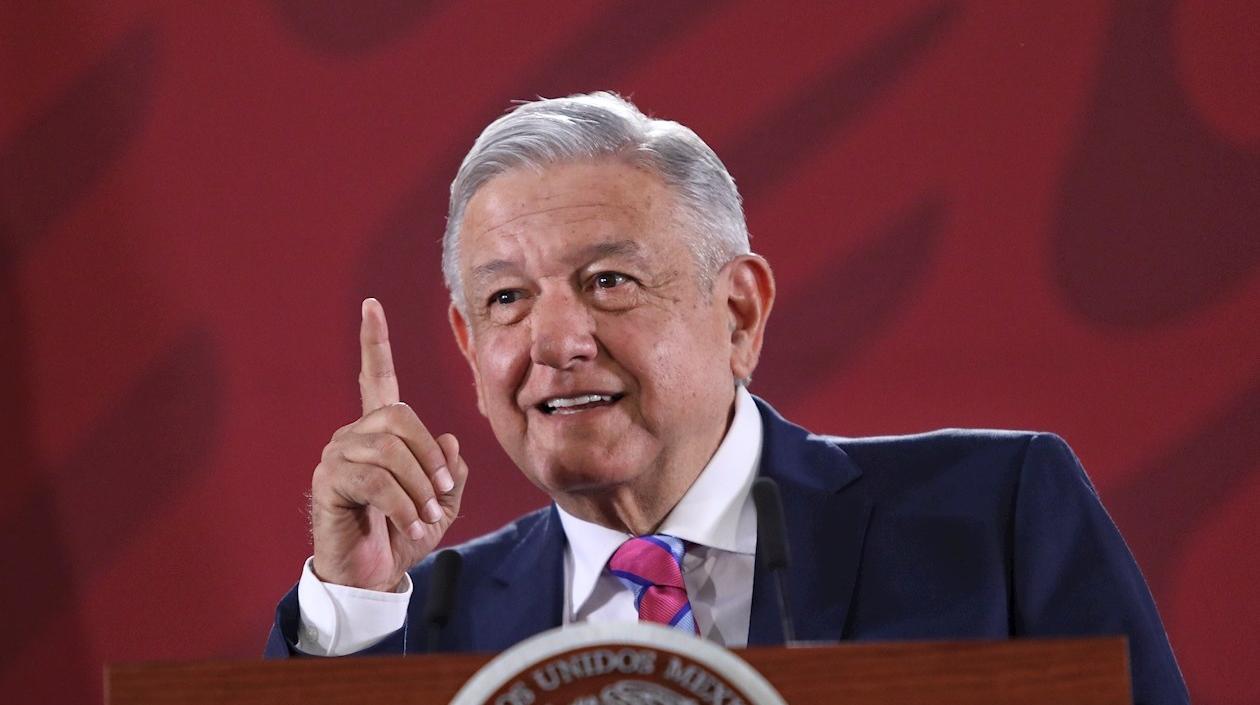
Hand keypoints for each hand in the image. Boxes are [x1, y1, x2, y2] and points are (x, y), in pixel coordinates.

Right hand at [309, 298, 467, 591]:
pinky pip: (377, 481)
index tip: (371, 305)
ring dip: (419, 489)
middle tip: (443, 494)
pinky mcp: (328, 481)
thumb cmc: (402, 536)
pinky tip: (413, 526)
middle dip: (430, 457)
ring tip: (427, 517)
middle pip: (400, 418)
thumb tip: (449, 441)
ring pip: (390, 452)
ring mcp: (337, 456)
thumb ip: (451, 471)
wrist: (371, 577)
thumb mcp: (442, 504)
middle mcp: (354, 436)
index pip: (376, 377)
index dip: (374, 341)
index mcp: (381, 433)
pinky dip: (404, 505)